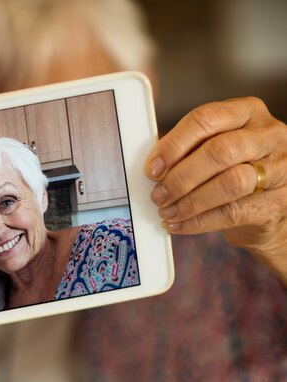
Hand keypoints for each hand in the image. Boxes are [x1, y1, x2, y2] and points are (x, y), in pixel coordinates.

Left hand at [144, 97, 286, 277]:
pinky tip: (180, 224)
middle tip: (158, 194)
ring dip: (190, 201)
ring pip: (230, 183)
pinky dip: (199, 221)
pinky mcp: (277, 202)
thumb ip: (189, 148)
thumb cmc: (234, 168)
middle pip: (220, 151)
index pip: (206, 119)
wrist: (269, 205)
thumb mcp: (215, 147)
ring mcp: (279, 169)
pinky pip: (233, 212)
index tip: (152, 168)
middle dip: (181, 177)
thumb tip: (153, 165)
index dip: (173, 145)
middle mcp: (268, 135)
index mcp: (247, 112)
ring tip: (167, 211)